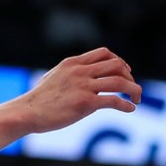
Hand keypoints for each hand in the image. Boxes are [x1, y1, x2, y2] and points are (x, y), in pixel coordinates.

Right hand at [19, 48, 141, 132]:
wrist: (28, 112)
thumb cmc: (40, 100)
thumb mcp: (55, 77)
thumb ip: (71, 73)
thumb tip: (83, 77)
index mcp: (73, 63)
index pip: (104, 53)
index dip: (120, 62)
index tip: (126, 73)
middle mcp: (80, 71)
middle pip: (116, 65)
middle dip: (130, 76)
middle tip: (134, 90)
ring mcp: (83, 86)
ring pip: (119, 82)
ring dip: (134, 90)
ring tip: (138, 100)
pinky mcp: (86, 103)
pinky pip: (114, 100)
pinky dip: (126, 104)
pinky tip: (130, 109)